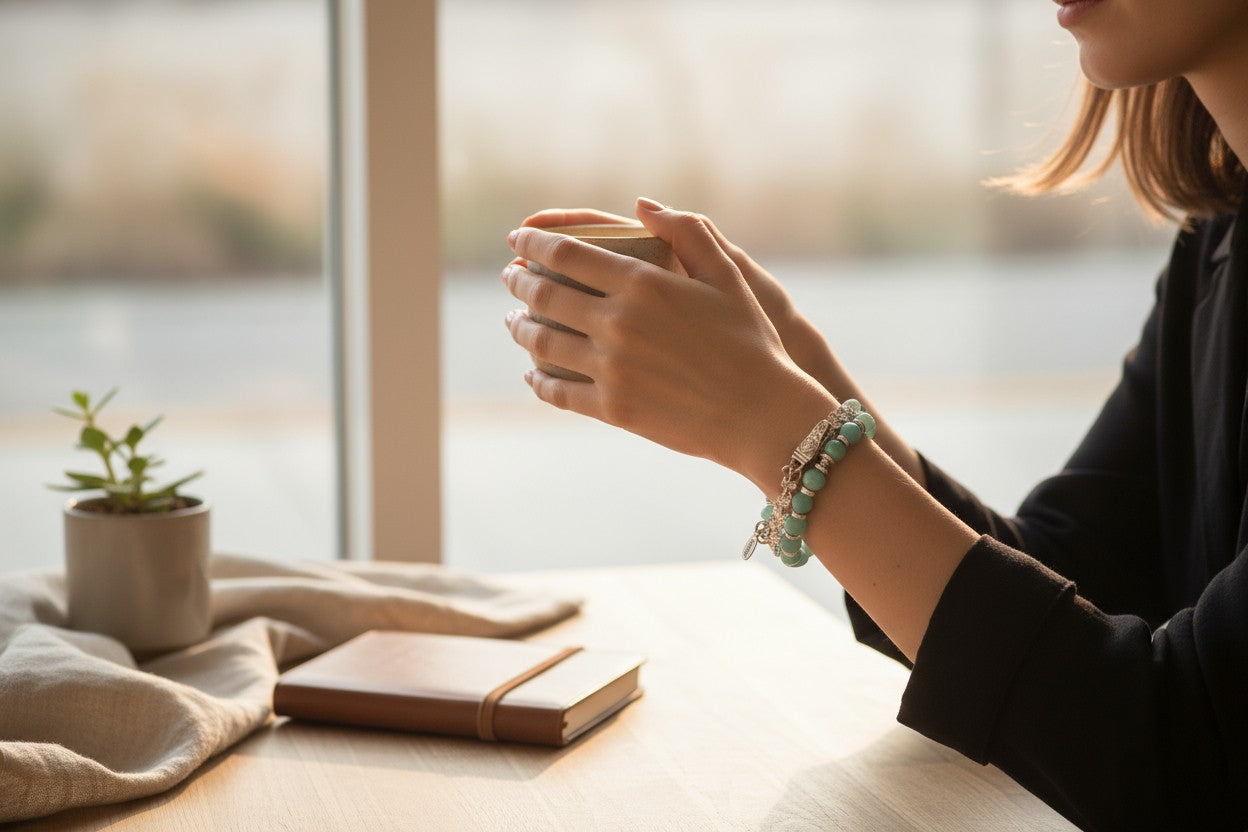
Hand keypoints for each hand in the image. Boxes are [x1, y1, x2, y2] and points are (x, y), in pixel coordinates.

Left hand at [520, 207, 833, 382]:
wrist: (759, 414)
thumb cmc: (750, 340)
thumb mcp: (728, 275)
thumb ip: (688, 231)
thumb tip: (642, 205)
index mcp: (642, 283)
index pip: (567, 254)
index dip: (533, 244)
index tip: (517, 241)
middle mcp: (618, 323)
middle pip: (546, 295)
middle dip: (518, 283)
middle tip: (509, 278)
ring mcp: (611, 368)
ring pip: (544, 344)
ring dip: (519, 329)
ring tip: (513, 322)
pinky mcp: (612, 408)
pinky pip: (559, 392)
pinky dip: (538, 381)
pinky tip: (533, 375)